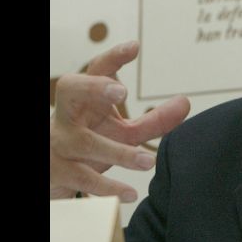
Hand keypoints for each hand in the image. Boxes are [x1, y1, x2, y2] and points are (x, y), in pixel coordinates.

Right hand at [50, 41, 189, 201]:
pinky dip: (108, 187)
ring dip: (119, 152)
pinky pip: (82, 178)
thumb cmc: (92, 143)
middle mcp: (68, 114)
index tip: (134, 46)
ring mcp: (59, 142)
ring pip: (84, 142)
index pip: (96, 69)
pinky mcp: (57, 171)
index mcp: (85, 97)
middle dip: (95, 87)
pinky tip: (130, 194)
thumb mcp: (124, 132)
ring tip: (149, 161)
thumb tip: (185, 102)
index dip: (114, 58)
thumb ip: (155, 120)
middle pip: (72, 89)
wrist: (55, 175)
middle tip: (122, 91)